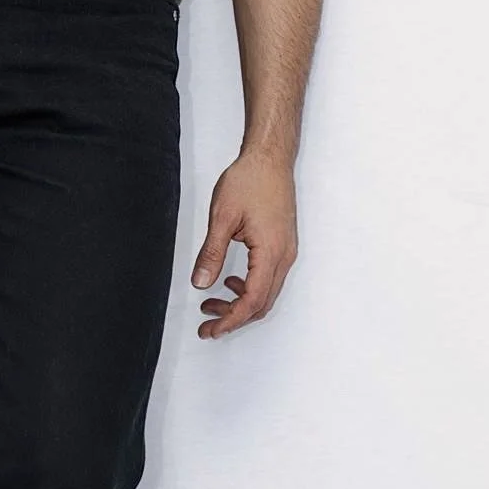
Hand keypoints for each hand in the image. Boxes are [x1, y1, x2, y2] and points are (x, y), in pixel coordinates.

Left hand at [190, 149, 297, 338]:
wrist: (270, 158)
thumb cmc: (249, 180)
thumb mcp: (223, 216)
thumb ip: (212, 252)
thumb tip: (201, 283)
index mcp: (271, 253)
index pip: (251, 300)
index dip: (230, 319)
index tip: (210, 329)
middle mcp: (284, 257)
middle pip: (262, 303)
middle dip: (234, 317)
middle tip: (207, 324)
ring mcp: (287, 251)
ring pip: (266, 293)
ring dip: (241, 303)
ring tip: (212, 302)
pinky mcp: (283, 245)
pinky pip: (269, 278)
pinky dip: (250, 288)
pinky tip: (230, 280)